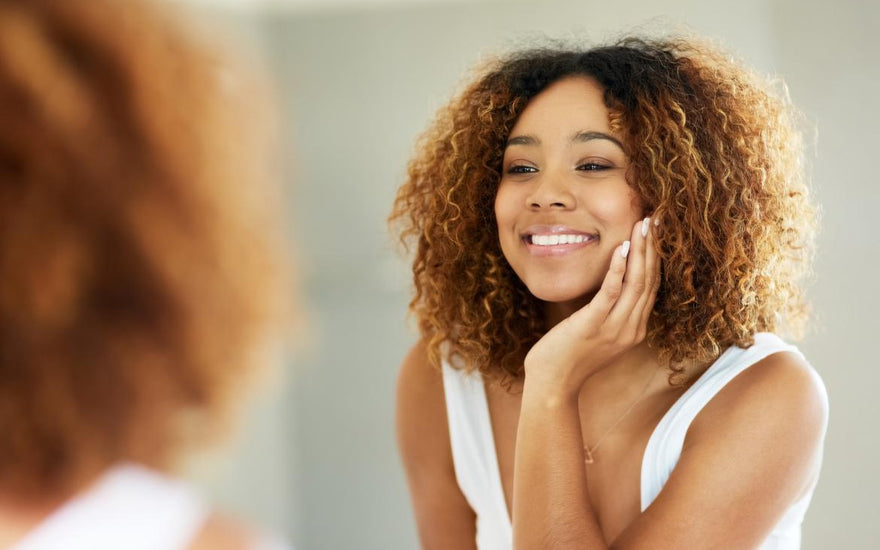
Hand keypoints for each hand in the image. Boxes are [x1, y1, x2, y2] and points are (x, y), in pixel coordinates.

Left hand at [523, 216, 659, 397]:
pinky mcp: (594, 325)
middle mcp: (631, 328)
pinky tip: (622, 248)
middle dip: (654, 247)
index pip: (651, 286)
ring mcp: (615, 328)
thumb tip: (610, 288)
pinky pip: (611, 292)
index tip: (657, 231)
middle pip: (649, 280)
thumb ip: (609, 313)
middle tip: (657, 218)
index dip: (656, 257)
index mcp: (634, 329)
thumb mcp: (597, 334)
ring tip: (644, 225)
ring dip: (641, 251)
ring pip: (636, 283)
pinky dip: (618, 268)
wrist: (553, 385)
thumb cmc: (568, 358)